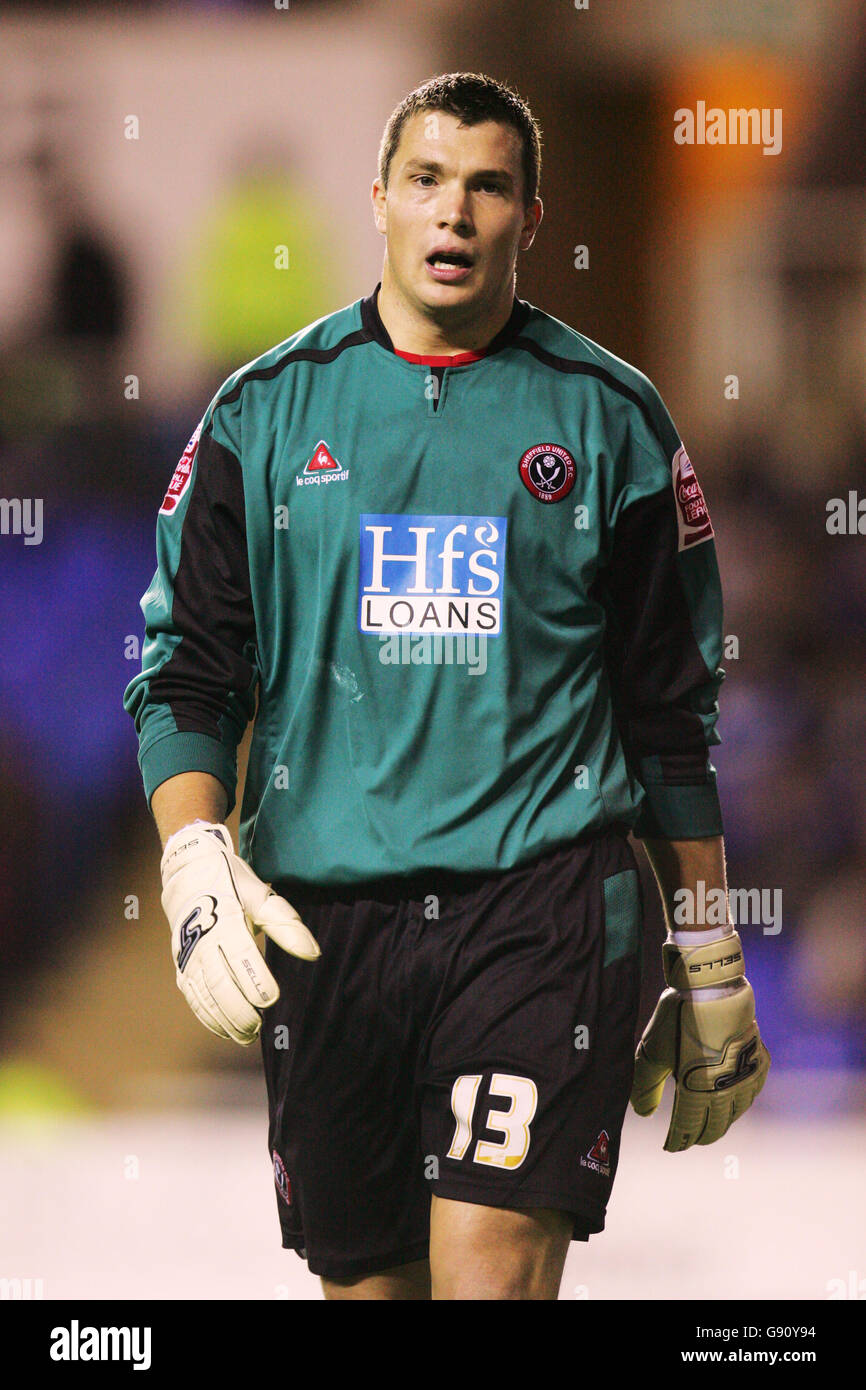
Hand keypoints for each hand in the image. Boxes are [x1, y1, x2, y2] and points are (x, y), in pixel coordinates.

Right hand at [160, 820, 319, 1044]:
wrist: (188, 876)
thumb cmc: (231, 885)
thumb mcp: (260, 896)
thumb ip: (285, 925)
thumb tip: (313, 952)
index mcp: (224, 919)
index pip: (239, 954)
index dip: (254, 979)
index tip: (272, 999)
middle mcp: (202, 941)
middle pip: (218, 982)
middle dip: (238, 1009)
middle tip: (260, 1026)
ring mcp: (188, 957)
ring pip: (204, 995)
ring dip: (224, 1019)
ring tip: (247, 1036)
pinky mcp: (182, 967)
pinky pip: (193, 997)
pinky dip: (208, 1017)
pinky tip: (225, 1031)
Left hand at [630, 928, 769, 1150]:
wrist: (712, 988)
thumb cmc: (677, 1019)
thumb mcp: (651, 1053)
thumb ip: (645, 1088)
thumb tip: (643, 1114)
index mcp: (699, 1093)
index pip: (689, 1130)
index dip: (678, 1141)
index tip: (671, 1145)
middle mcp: (727, 1092)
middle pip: (715, 1128)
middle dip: (699, 1135)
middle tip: (688, 1138)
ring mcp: (747, 1078)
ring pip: (736, 1114)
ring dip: (722, 1121)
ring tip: (708, 1121)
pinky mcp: (760, 1063)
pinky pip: (752, 1094)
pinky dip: (740, 1103)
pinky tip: (732, 1100)